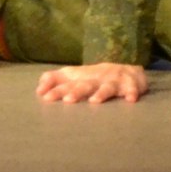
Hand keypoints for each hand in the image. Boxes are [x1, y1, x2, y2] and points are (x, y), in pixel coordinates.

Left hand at [35, 61, 149, 105]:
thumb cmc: (94, 77)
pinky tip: (131, 99)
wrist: (127, 70)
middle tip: (68, 100)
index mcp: (81, 79)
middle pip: (85, 85)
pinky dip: (132, 92)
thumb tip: (38, 89)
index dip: (56, 89)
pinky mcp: (130, 84)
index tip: (45, 97)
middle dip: (76, 91)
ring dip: (102, 93)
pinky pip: (132, 88)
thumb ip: (54, 80)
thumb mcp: (74, 76)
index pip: (67, 84)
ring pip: (107, 87)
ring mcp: (113, 81)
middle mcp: (96, 79)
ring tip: (95, 101)